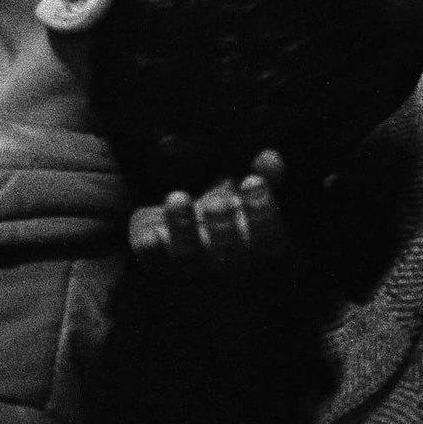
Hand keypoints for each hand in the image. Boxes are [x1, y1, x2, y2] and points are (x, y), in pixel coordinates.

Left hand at [128, 150, 288, 272]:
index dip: (264, 214)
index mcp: (253, 245)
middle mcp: (224, 263)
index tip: (252, 180)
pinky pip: (152, 260)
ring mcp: (189, 265)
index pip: (271, 242)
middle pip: (232, 261)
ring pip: (189, 258)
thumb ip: (261, 175)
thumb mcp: (243, 189)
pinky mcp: (155, 260)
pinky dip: (151, 246)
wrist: (174, 225)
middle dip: (224, 230)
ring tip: (178, 198)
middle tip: (216, 202)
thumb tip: (271, 158)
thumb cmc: (219, 207)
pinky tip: (153, 230)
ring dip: (184, 228)